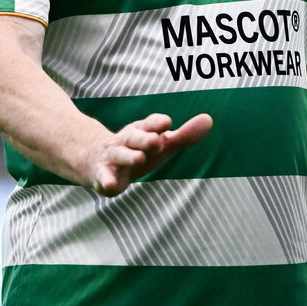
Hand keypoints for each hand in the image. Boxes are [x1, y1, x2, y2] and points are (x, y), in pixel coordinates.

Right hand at [87, 112, 212, 195]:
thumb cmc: (138, 150)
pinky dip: (106, 181)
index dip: (157, 123)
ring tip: (140, 159)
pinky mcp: (102, 175)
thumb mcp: (161, 144)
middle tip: (156, 141)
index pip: (149, 124)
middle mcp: (125, 141)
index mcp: (141, 131)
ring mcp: (112, 157)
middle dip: (144, 139)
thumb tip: (209, 119)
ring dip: (129, 156)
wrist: (96, 160)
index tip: (167, 123)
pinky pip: (103, 177)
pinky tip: (111, 186)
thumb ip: (184, 135)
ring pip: (120, 154)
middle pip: (134, 137)